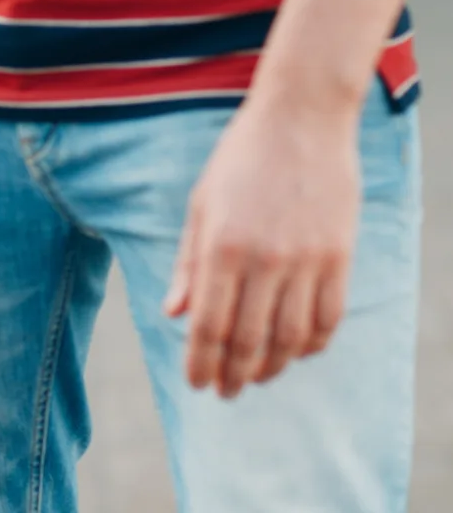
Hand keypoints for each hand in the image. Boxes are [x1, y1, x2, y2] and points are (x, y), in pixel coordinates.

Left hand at [164, 98, 361, 397]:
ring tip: (257, 377)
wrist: (301, 120)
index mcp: (221, 248)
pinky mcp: (339, 256)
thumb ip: (189, 265)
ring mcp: (307, 260)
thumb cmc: (240, 161)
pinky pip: (329, 317)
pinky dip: (312, 344)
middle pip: (248, 340)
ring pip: (291, 337)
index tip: (197, 385)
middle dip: (234, 374)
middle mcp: (265, 260)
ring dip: (272, 366)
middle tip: (225, 392)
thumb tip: (173, 315)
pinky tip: (296, 352)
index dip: (201, 363)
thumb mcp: (200, 206)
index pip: (208, 326)